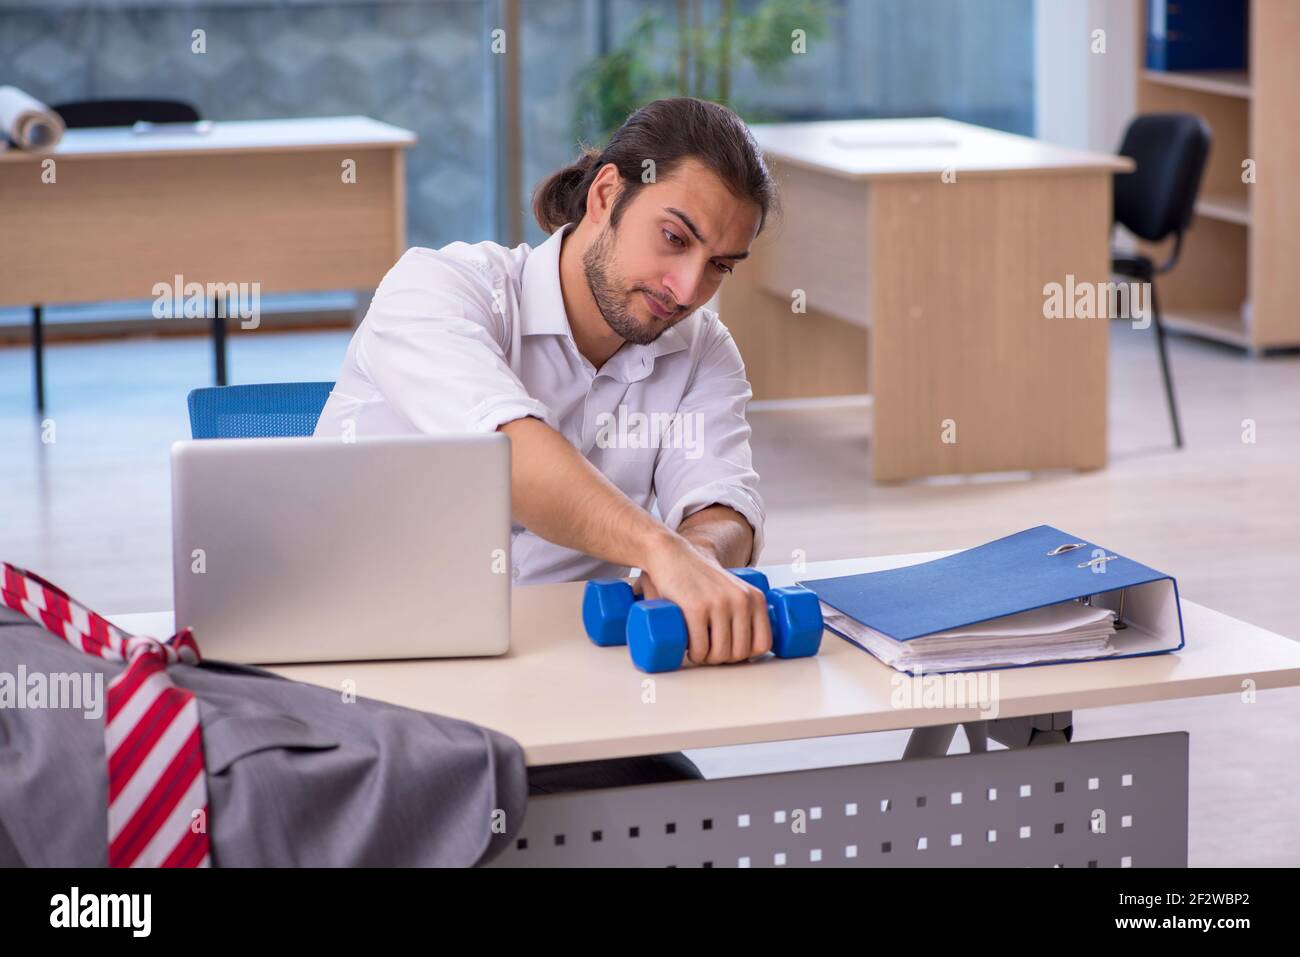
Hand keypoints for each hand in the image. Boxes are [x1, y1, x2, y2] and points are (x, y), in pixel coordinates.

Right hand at [636, 535, 772, 665]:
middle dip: (722, 659)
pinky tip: (690, 649)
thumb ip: (748, 608)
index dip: (746, 655)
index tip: (729, 650)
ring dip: (706, 659)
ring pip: (720, 654)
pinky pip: (700, 647)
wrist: (672, 555)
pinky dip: (695, 655)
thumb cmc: (700, 576)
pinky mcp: (695, 608)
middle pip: (740, 653)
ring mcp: (719, 604)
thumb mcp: (735, 588)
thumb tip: (753, 644)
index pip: (763, 644)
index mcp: (755, 598)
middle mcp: (741, 600)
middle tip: (708, 650)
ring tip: (698, 651)